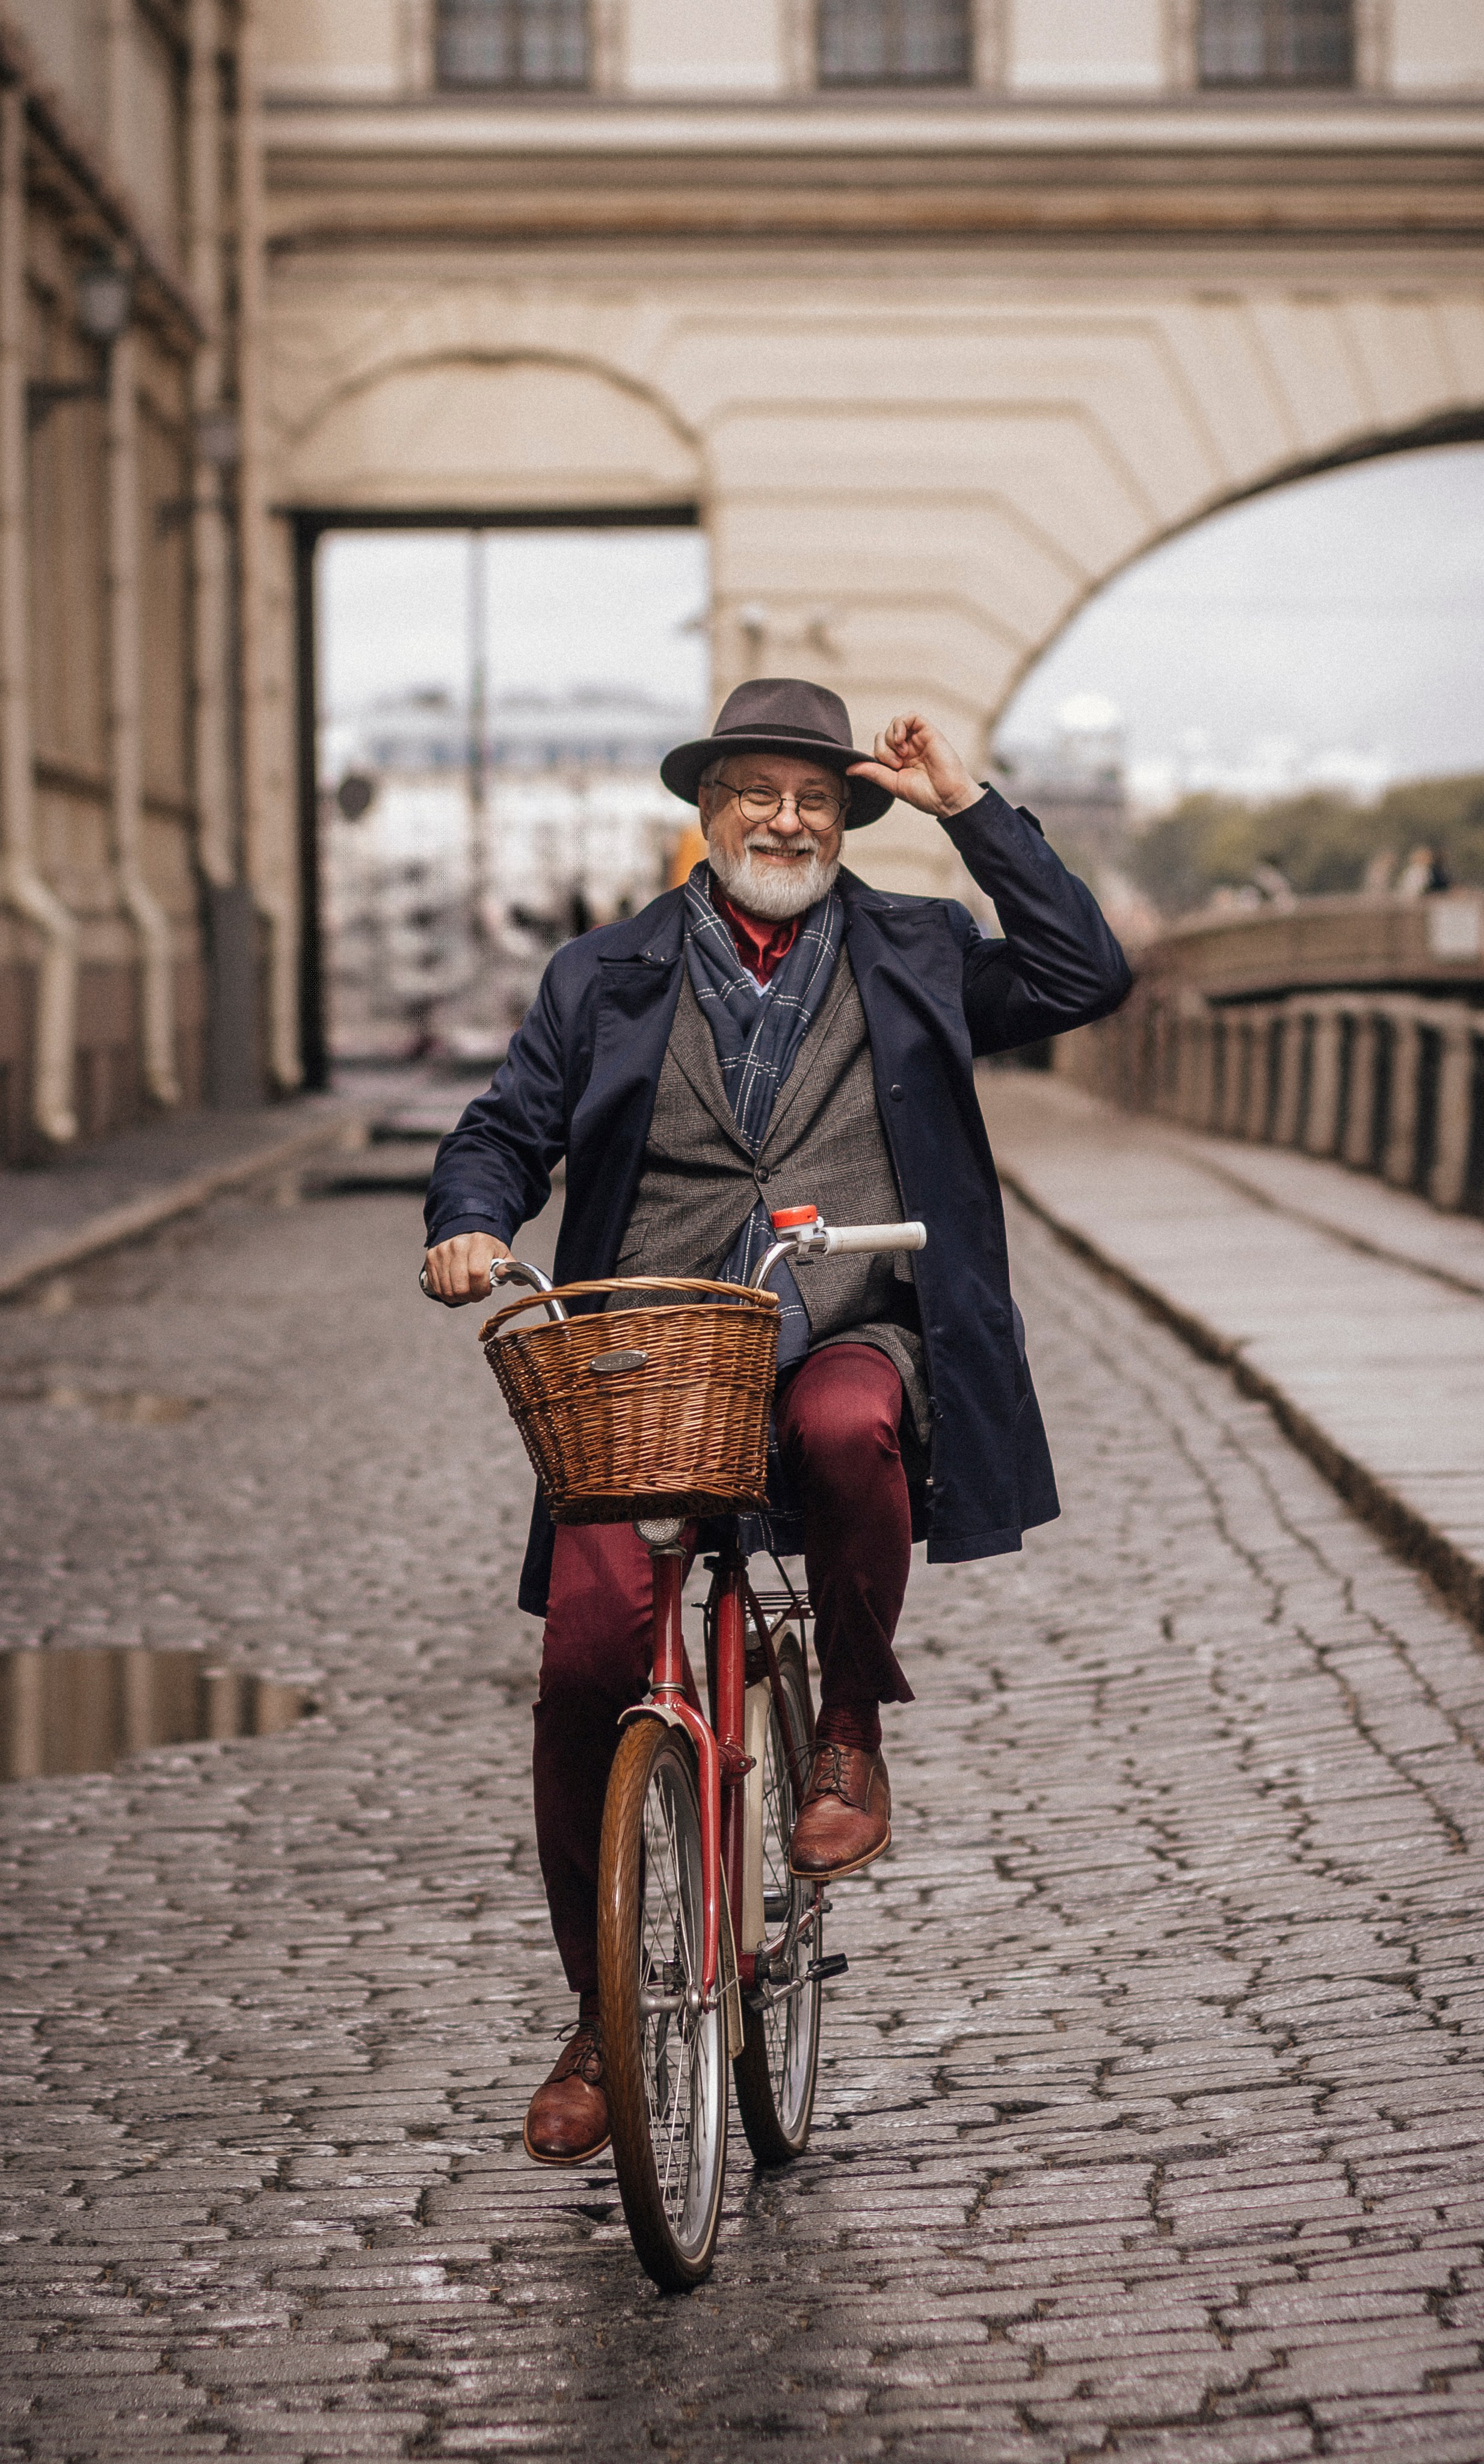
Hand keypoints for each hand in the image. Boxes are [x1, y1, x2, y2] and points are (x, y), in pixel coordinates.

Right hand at [423, 1231, 508, 1305]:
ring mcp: (442, 1252)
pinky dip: (447, 1294)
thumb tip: (521, 1282)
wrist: (464, 1229)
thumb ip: (510, 1269)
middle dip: (471, 1296)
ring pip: (448, 1290)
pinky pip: (437, 1287)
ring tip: (467, 1290)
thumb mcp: (501, 1252)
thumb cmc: (486, 1245)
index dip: (482, 1289)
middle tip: (477, 1293)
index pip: (477, 1274)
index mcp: (479, 1242)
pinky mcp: (431, 1258)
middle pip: (461, 1286)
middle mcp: (458, 1245)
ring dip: (459, 1297)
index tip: (487, 1290)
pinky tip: (456, 1288)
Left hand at [848, 714, 981, 820]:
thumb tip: (849, 768)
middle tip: (895, 765)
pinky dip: (900, 725)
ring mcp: (917, 739)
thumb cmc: (926, 795)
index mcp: (898, 762)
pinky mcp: (928, 731)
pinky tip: (901, 740)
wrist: (947, 798)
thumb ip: (873, 772)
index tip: (874, 767)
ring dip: (890, 739)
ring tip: (902, 756)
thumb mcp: (893, 784)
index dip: (872, 755)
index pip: (877, 748)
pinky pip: (910, 716)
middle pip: (882, 736)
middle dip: (882, 750)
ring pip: (894, 724)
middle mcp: (907, 748)